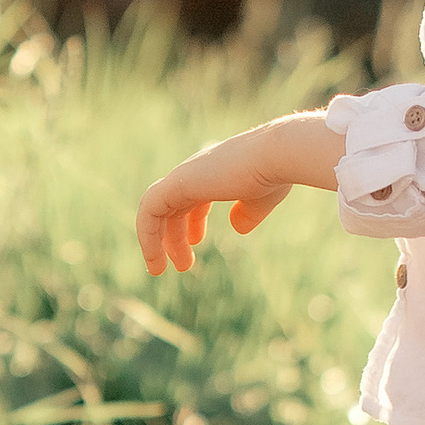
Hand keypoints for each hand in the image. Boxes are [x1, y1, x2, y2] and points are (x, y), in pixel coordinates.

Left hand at [134, 112, 341, 274]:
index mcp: (215, 171)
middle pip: (173, 206)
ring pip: (156, 210)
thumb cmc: (275, 174)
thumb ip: (248, 213)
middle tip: (183, 266)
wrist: (277, 156)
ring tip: (162, 268)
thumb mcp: (261, 199)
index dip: (192, 220)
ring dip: (157, 241)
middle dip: (175, 236)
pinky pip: (149, 211)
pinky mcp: (177, 183)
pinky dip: (147, 235)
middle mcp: (196, 171)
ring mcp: (185, 175)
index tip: (197, 243)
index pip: (193, 196)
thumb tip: (237, 228)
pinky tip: (156, 258)